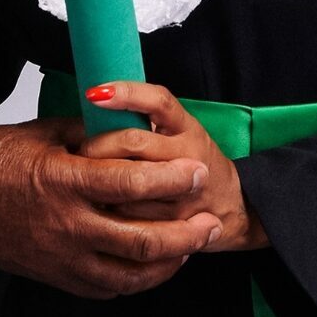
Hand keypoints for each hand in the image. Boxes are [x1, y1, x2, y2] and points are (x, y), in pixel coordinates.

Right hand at [0, 116, 221, 299]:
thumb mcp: (40, 134)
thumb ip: (88, 135)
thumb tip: (128, 131)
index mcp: (61, 181)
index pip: (130, 185)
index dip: (171, 180)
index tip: (197, 171)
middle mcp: (63, 225)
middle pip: (141, 240)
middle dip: (186, 233)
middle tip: (210, 222)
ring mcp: (58, 257)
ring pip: (129, 274)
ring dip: (168, 262)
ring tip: (191, 246)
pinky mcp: (52, 276)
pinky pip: (105, 288)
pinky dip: (135, 279)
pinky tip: (150, 265)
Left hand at [81, 81, 268, 252]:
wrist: (234, 205)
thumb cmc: (193, 162)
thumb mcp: (180, 133)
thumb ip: (146, 121)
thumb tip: (95, 106)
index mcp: (187, 128)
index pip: (157, 101)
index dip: (126, 95)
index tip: (95, 93)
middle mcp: (189, 155)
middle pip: (134, 142)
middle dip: (98, 145)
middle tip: (82, 150)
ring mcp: (184, 191)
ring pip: (129, 182)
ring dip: (100, 180)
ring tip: (86, 178)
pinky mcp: (178, 223)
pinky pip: (134, 217)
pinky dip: (112, 208)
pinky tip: (100, 204)